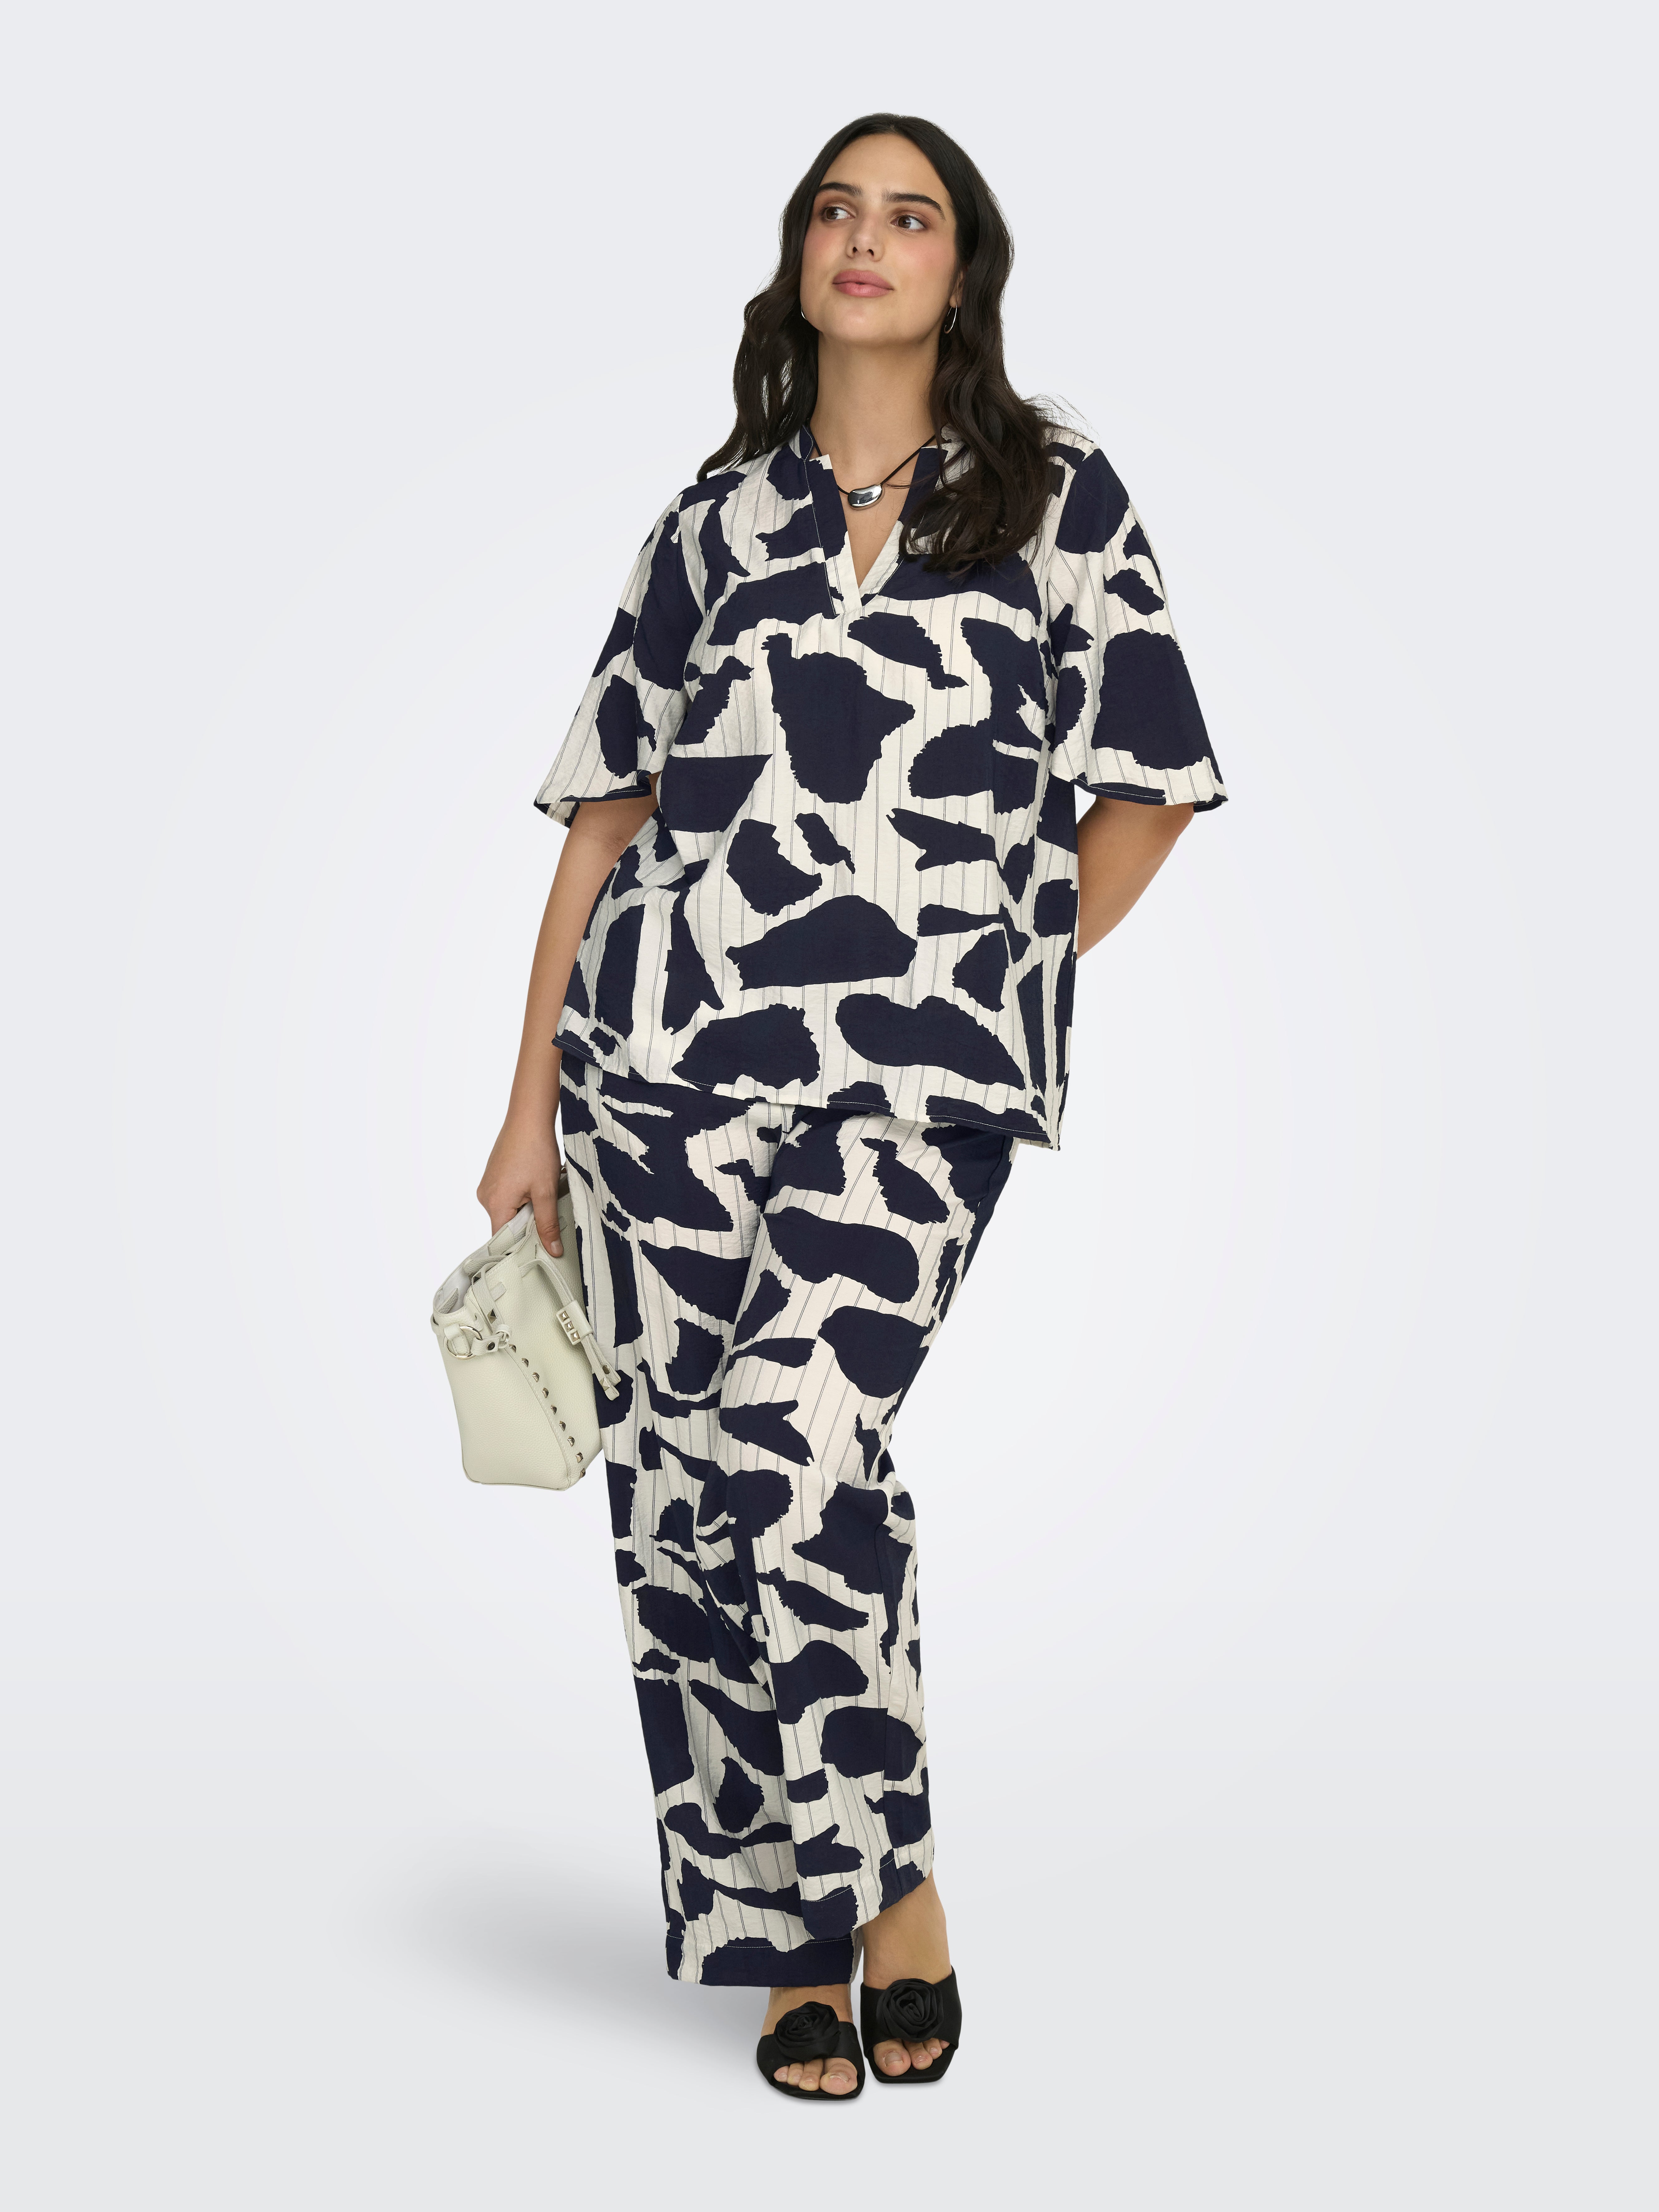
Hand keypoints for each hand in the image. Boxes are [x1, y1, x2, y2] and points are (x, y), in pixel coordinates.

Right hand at [477, 1110, 562, 1255]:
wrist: (529, 1118)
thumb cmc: (536, 1150)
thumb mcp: (546, 1191)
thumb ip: (548, 1224)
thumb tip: (552, 1251)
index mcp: (495, 1204)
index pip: (504, 1240)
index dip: (523, 1246)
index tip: (541, 1247)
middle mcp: (485, 1197)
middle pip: (506, 1226)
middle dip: (528, 1225)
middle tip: (549, 1215)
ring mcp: (487, 1186)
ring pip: (508, 1211)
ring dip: (527, 1209)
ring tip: (542, 1193)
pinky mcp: (493, 1177)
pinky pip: (506, 1197)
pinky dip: (522, 1197)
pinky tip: (535, 1184)